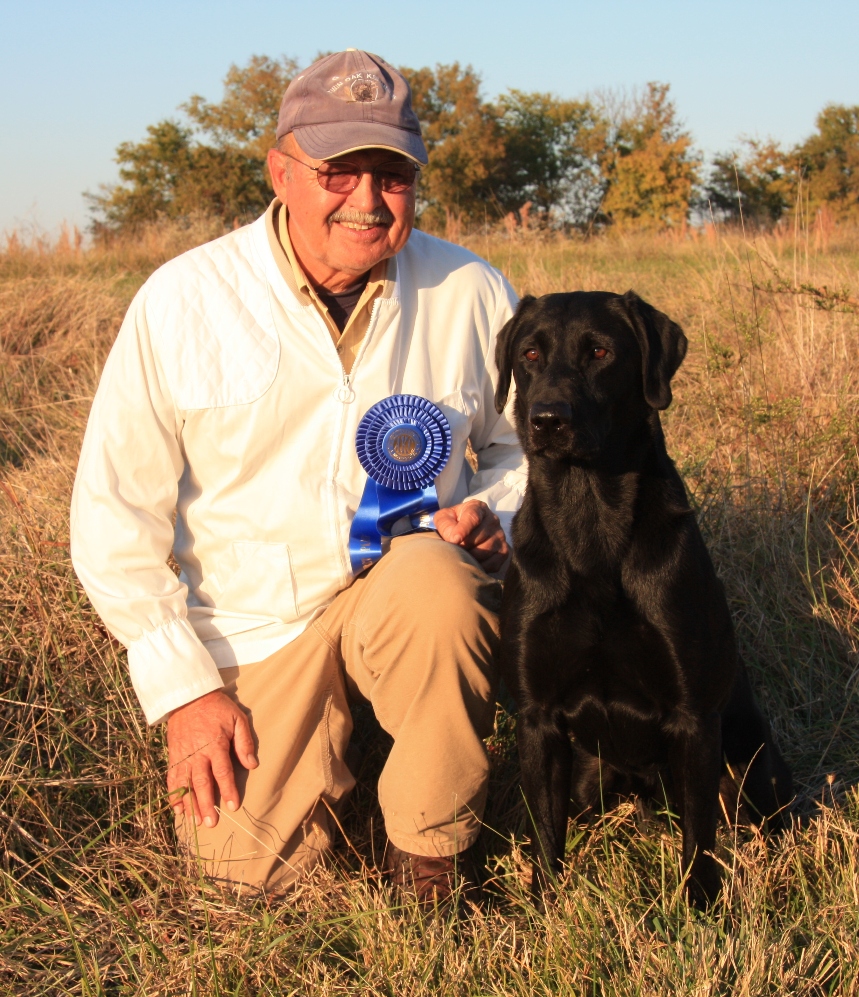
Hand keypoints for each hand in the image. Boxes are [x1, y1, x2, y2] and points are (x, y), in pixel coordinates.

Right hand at [166, 689, 257, 827]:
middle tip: (211, 823)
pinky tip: (177, 809)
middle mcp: (197, 753)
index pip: (222, 772)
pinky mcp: (173, 756)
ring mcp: (183, 756)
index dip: (228, 790)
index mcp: (215, 744)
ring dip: (190, 804)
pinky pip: (172, 778)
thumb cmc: (217, 708)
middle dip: (206, 804)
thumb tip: (252, 764)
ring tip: (195, 821)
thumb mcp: (237, 718)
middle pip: (202, 783)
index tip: (233, 806)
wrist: (188, 697)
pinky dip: (173, 795)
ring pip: (185, 784)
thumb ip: (244, 742)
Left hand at [434, 500, 509, 572]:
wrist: (467, 531)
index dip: (463, 529)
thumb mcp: (444, 518)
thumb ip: (445, 524)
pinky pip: (492, 564)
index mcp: (477, 508)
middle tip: (452, 551)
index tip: (454, 540)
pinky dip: (480, 567)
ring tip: (461, 556)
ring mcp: (500, 536)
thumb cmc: (453, 524)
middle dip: (462, 546)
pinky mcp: (504, 551)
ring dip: (469, 558)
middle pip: (477, 537)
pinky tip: (472, 563)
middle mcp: (492, 520)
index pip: (473, 517)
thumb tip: (454, 539)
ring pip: (484, 552)